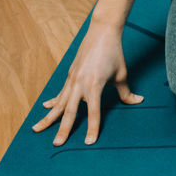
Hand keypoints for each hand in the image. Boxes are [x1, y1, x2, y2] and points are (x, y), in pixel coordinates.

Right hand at [31, 19, 142, 145]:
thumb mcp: (122, 73)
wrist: (102, 31)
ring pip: (60, 103)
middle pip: (71, 111)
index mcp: (95, 84)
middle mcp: (80, 83)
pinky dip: (53, 102)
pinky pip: (61, 92)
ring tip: (36, 129)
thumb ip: (126, 92)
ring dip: (49, 117)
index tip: (89, 142)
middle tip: (57, 144)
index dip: (92, 128)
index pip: (94, 111)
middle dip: (63, 128)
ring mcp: (73, 78)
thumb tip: (139, 101)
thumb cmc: (114, 52)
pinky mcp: (70, 74)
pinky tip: (45, 109)